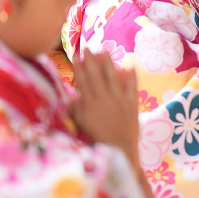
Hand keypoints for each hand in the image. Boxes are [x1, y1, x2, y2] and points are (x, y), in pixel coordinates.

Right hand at [69, 50, 139, 166]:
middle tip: (87, 48)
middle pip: (96, 75)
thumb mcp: (81, 125)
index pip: (83, 81)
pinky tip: (130, 65)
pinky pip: (132, 87)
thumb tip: (67, 98)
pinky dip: (131, 76)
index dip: (79, 68)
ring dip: (108, 63)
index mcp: (90, 103)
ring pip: (112, 77)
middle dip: (91, 60)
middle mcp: (104, 98)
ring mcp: (119, 100)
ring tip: (105, 50)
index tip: (75, 56)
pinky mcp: (132, 104)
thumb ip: (74, 111)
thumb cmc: (97, 140)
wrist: (118, 150)